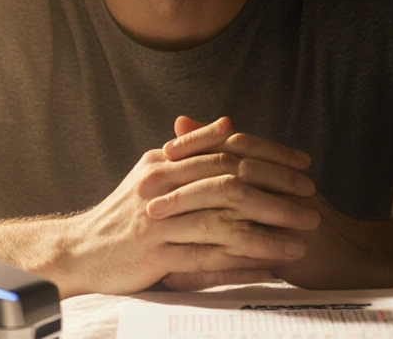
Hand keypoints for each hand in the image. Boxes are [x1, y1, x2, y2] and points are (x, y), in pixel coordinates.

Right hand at [61, 117, 313, 295]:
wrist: (79, 251)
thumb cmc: (121, 214)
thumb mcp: (151, 173)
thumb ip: (188, 150)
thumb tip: (225, 124)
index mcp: (163, 162)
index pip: (226, 152)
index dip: (268, 156)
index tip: (303, 163)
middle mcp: (162, 187)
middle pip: (231, 185)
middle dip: (277, 192)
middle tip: (313, 200)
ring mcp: (159, 222)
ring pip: (225, 225)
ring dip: (268, 233)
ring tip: (302, 239)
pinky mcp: (156, 256)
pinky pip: (209, 261)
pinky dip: (242, 264)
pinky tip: (269, 268)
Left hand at [162, 116, 392, 290]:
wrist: (344, 255)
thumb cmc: (298, 212)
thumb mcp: (258, 177)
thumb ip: (220, 149)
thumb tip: (179, 120)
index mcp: (269, 167)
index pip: (227, 148)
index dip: (193, 149)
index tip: (159, 156)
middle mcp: (276, 188)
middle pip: (225, 179)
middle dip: (181, 188)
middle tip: (144, 194)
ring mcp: (281, 221)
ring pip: (229, 220)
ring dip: (187, 227)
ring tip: (154, 232)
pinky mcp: (282, 256)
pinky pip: (235, 266)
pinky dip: (201, 274)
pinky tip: (172, 278)